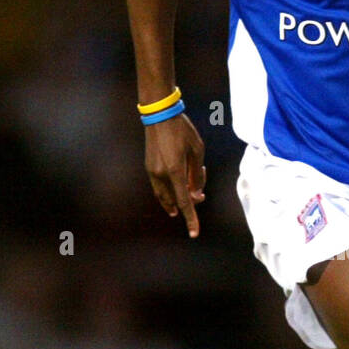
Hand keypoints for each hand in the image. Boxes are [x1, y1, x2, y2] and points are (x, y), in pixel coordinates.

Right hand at [144, 113, 205, 237]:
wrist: (159, 114)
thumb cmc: (182, 130)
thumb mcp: (198, 150)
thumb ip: (197, 174)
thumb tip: (196, 192)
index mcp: (175, 171)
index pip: (185, 202)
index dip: (191, 219)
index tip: (194, 233)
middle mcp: (161, 174)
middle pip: (175, 200)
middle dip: (189, 203)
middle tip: (200, 195)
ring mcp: (152, 171)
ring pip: (164, 197)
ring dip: (176, 200)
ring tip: (188, 199)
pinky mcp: (148, 167)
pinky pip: (159, 188)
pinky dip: (168, 193)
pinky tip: (175, 191)